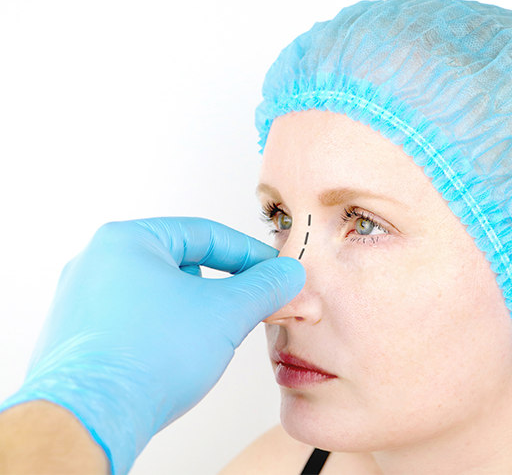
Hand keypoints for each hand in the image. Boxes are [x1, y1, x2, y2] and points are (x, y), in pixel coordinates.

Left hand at [0, 217, 304, 474]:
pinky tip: (176, 358)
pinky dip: (165, 332)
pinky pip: (136, 321)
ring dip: (195, 312)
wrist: (90, 419)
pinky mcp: (79, 337)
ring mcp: (82, 301)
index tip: (274, 272)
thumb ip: (266, 287)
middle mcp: (97, 263)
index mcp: (127, 240)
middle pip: (182, 263)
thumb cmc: (147, 358)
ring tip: (209, 340)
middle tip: (249, 307)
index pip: (205, 234)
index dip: (250, 254)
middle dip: (221, 287)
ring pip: (160, 295)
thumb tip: (288, 274)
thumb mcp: (227, 313)